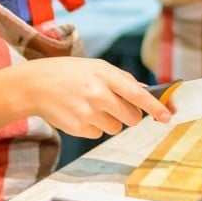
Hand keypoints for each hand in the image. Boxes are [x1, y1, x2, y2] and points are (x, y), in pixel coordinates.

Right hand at [16, 58, 171, 138]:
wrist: (34, 85)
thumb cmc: (69, 73)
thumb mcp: (96, 66)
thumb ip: (122, 79)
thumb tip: (146, 93)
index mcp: (104, 75)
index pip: (137, 94)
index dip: (154, 106)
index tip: (167, 116)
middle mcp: (97, 94)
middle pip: (131, 117)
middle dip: (129, 115)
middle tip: (114, 105)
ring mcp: (87, 113)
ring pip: (116, 127)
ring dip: (109, 120)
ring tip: (90, 106)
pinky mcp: (77, 128)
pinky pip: (98, 134)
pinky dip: (93, 126)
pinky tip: (79, 113)